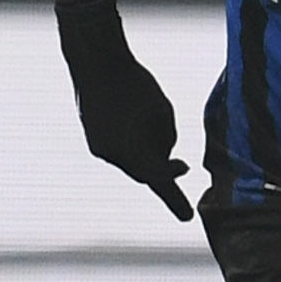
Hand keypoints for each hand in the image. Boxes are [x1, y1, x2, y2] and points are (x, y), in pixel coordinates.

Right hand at [57, 13, 191, 219]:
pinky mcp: (93, 142)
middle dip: (162, 171)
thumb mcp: (164, 112)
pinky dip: (130, 146)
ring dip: (145, 155)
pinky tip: (132, 123)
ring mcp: (99, 150)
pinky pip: (118, 153)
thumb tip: (163, 157)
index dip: (174, 200)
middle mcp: (114, 155)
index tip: (187, 217)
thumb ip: (167, 140)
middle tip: (182, 167)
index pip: (159, 181)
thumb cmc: (137, 85)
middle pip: (145, 173)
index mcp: (135, 149)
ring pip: (130, 163)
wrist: (97, 64)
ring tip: (148, 125)